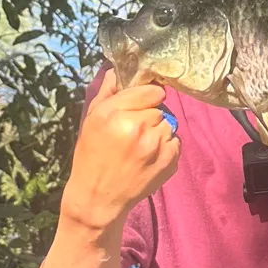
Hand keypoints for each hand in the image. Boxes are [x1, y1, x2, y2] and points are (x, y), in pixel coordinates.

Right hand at [60, 70, 179, 231]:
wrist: (98, 198)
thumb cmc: (91, 156)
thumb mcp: (91, 120)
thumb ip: (107, 93)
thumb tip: (117, 70)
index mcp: (114, 113)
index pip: (151, 91)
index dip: (146, 97)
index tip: (140, 106)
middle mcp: (136, 127)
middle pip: (160, 107)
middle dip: (150, 115)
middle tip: (135, 131)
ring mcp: (155, 146)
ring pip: (169, 123)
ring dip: (159, 131)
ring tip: (142, 145)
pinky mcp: (169, 162)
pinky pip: (176, 142)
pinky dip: (167, 147)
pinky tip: (149, 157)